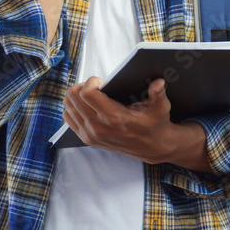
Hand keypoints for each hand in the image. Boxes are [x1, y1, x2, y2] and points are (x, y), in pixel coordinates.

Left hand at [62, 76, 212, 169]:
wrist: (153, 147)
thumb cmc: (156, 124)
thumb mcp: (161, 108)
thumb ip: (158, 94)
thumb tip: (159, 82)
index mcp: (113, 118)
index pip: (87, 93)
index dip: (91, 82)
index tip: (102, 81)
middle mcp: (98, 128)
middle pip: (73, 97)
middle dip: (82, 85)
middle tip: (96, 86)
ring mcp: (90, 135)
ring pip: (68, 106)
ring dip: (76, 96)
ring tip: (92, 94)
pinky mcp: (87, 139)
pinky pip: (68, 117)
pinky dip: (73, 107)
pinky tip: (86, 105)